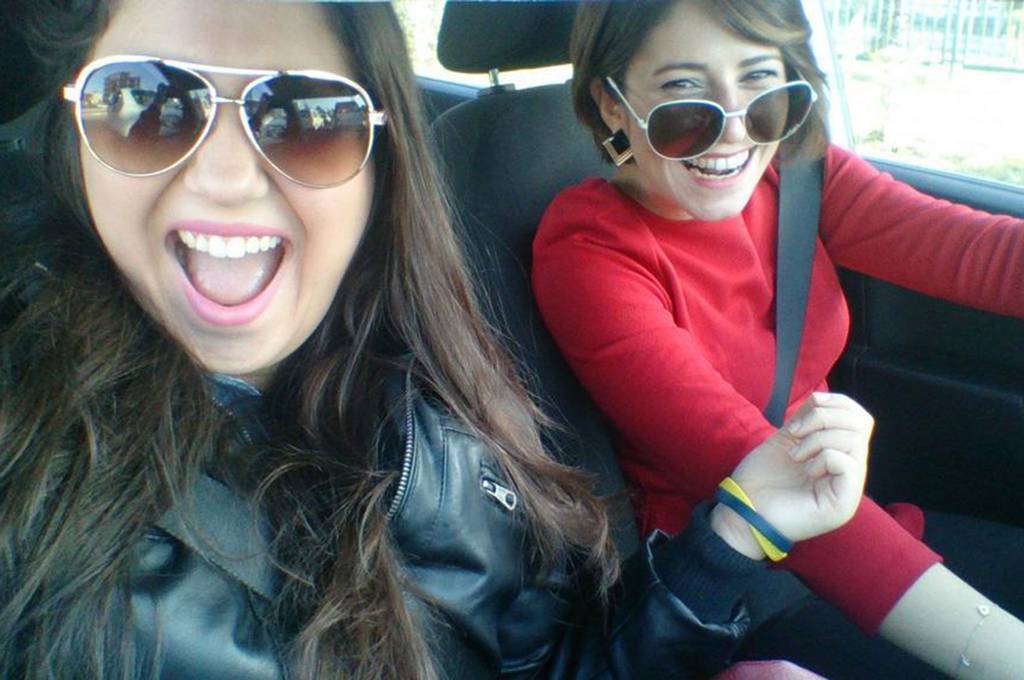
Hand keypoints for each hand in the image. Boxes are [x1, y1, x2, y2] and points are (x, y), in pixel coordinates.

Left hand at [711, 392, 872, 557]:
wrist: (744, 511)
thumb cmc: (762, 480)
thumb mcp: (786, 438)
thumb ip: (807, 418)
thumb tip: (821, 398)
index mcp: (839, 456)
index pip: (860, 418)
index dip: (839, 402)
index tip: (811, 402)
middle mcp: (850, 472)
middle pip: (862, 423)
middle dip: (824, 417)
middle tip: (795, 432)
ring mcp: (850, 489)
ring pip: (855, 441)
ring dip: (818, 439)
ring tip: (796, 455)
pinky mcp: (844, 504)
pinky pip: (848, 464)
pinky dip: (823, 458)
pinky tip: (806, 470)